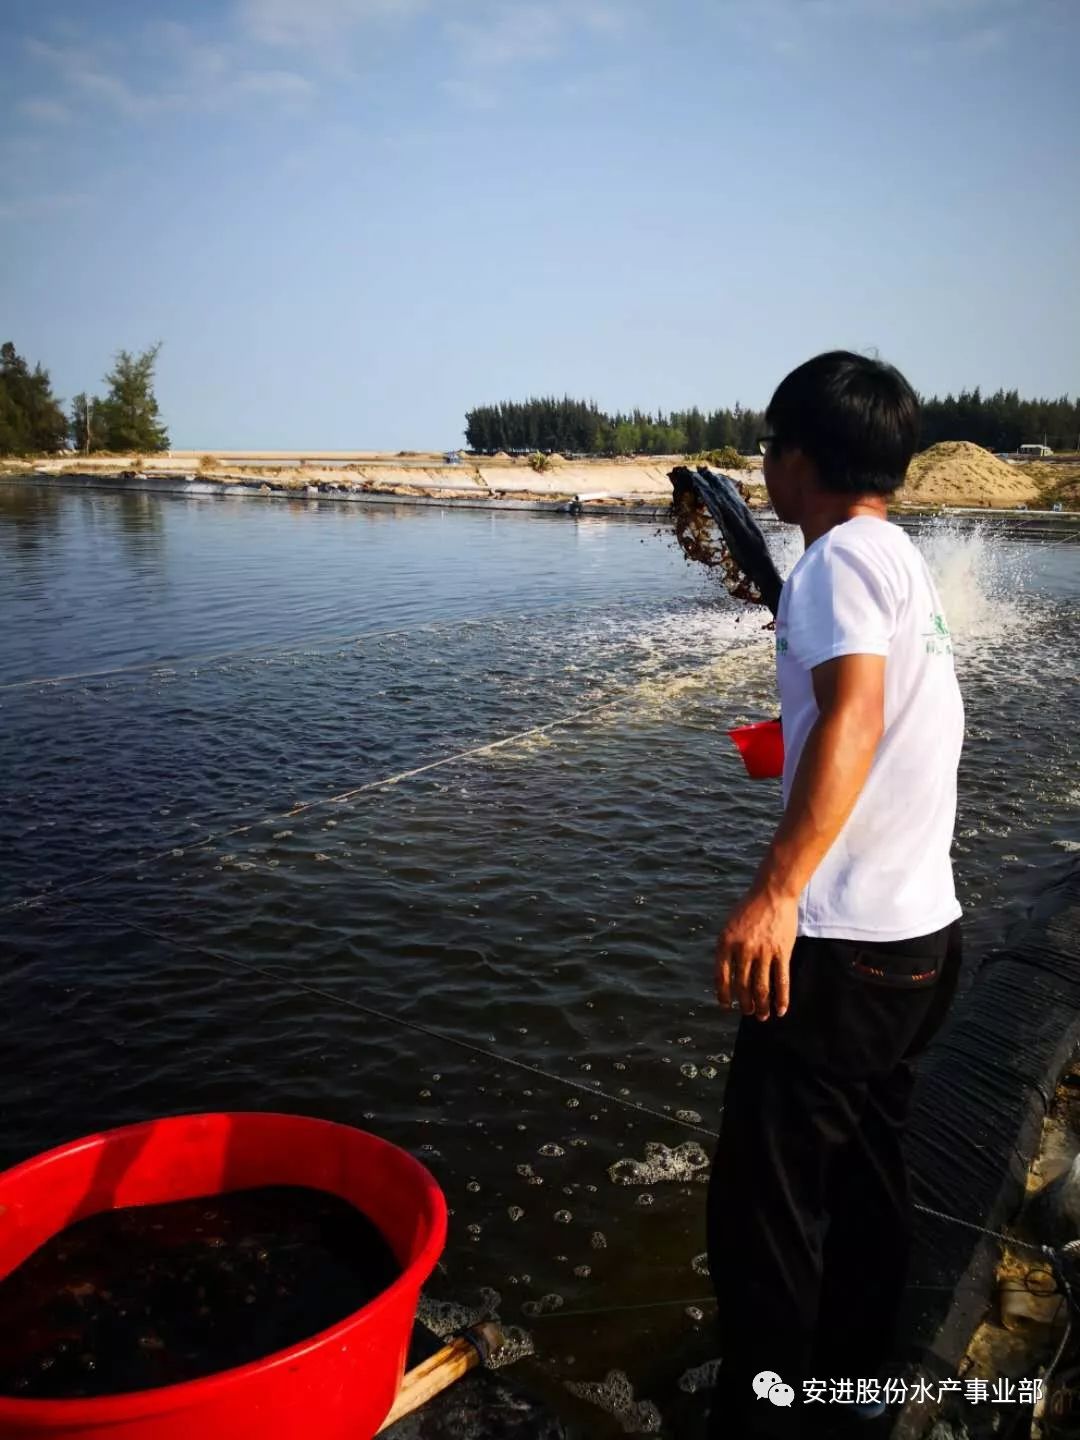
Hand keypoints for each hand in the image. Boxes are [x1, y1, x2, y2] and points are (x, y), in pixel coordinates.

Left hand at [715, 888, 797, 1020]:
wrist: (772, 893)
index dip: (723, 995)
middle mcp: (743, 950)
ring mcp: (764, 952)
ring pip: (762, 988)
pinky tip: (780, 1010)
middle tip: (748, 1012)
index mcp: (726, 943)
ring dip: (762, 1006)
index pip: (722, 977)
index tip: (726, 1006)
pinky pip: (781, 981)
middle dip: (745, 1004)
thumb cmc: (749, 910)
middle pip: (743, 986)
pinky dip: (781, 998)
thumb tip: (726, 977)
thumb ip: (726, 949)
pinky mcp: (782, 952)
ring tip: (762, 1016)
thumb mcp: (729, 926)